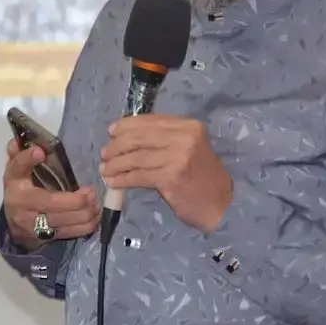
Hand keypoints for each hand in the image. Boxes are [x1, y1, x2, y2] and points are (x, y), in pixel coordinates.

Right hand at [2, 139, 100, 251]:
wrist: (15, 223)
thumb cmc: (21, 189)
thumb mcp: (17, 171)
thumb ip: (20, 156)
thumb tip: (18, 140)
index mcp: (15, 184)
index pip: (18, 169)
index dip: (28, 160)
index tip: (40, 152)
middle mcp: (23, 205)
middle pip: (52, 203)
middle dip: (77, 199)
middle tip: (91, 192)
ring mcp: (35, 225)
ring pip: (66, 221)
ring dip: (86, 211)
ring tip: (95, 202)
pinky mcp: (49, 237)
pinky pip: (73, 232)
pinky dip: (88, 224)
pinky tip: (94, 214)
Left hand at [99, 115, 232, 233]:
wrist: (221, 204)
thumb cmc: (202, 177)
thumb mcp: (188, 149)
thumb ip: (164, 140)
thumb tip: (127, 137)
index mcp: (188, 126)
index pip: (150, 120)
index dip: (127, 125)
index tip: (111, 131)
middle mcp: (184, 137)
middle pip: (140, 137)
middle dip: (117, 145)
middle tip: (104, 154)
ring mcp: (178, 157)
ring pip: (136, 157)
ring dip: (116, 164)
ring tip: (104, 169)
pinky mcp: (171, 177)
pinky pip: (139, 176)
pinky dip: (123, 179)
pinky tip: (113, 182)